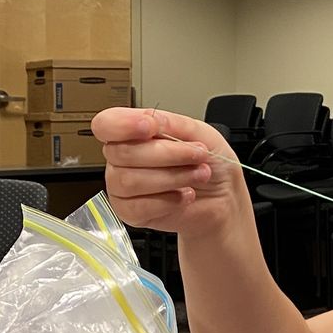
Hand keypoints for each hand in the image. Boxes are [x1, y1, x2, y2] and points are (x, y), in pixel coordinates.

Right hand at [92, 107, 244, 235]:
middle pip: (122, 153)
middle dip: (168, 154)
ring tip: (199, 175)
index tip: (150, 126)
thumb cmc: (211, 163)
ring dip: (173, 177)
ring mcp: (123, 187)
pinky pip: (137, 207)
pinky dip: (169, 200)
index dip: (123, 125)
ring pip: (129, 181)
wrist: (226, 197)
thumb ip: (173, 123)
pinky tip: (185, 195)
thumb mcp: (201, 133)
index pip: (106, 124)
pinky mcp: (131, 212)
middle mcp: (123, 158)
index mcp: (133, 132)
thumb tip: (150, 120)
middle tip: (198, 155)